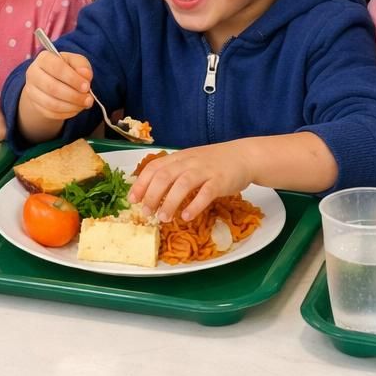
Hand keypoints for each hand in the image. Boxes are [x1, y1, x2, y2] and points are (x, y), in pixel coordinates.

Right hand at [22, 48, 94, 124]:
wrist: (52, 81)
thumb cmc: (66, 68)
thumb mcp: (75, 62)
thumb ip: (82, 65)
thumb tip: (86, 75)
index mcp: (43, 58)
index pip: (57, 67)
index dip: (73, 78)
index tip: (87, 86)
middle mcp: (33, 73)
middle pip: (52, 87)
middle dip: (74, 96)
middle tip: (88, 99)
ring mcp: (32, 91)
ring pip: (51, 103)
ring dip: (71, 106)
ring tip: (84, 104)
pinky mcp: (35, 105)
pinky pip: (50, 113)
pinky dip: (66, 113)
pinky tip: (76, 109)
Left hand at [129, 142, 250, 222]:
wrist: (243, 156)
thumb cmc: (214, 162)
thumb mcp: (190, 162)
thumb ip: (174, 173)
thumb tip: (151, 193)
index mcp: (179, 158)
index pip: (154, 168)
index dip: (141, 184)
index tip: (132, 200)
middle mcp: (189, 162)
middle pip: (165, 176)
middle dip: (152, 195)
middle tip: (147, 213)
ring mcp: (205, 170)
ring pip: (183, 184)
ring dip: (170, 202)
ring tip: (164, 218)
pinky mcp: (220, 180)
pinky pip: (206, 193)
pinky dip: (194, 205)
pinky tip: (187, 216)